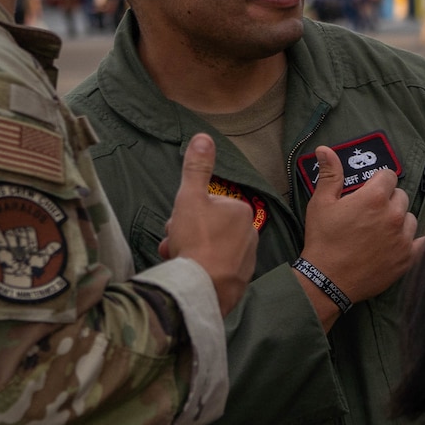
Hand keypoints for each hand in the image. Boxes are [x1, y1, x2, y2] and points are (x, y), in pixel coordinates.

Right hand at [0, 208, 63, 288]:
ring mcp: (9, 240)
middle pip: (20, 231)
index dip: (30, 238)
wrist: (19, 275)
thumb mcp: (43, 259)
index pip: (29, 229)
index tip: (30, 249)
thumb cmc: (31, 267)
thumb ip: (49, 251)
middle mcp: (19, 236)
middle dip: (21, 243)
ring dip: (14, 245)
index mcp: (29, 237)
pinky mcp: (0, 244)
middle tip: (22, 255)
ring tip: (16, 255)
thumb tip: (58, 244)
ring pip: (11, 234)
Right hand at [160, 134, 257, 314]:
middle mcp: (250, 234)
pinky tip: (189, 274)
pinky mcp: (239, 281)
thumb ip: (196, 168)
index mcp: (241, 211)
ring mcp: (246, 259)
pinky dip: (201, 269)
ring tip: (178, 260)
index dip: (187, 213)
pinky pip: (216, 269)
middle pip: (209, 228)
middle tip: (174, 244)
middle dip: (186, 234)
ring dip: (190, 251)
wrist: (203, 287)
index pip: (207, 206)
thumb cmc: (196, 240)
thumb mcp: (190, 198)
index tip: (177, 223)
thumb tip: (202, 137)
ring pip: (210, 248)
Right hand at [297, 148, 420, 322]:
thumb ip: (330, 174)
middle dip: (388, 200)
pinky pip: (423, 242)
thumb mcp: (321, 203)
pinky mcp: (407, 257)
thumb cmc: (323, 240)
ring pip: (410, 218)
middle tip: (372, 212)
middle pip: (401, 196)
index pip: (389, 176)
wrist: (326, 280)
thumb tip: (325, 149)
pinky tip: (410, 241)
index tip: (370, 189)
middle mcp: (393, 215)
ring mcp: (403, 237)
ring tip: (382, 229)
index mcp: (374, 197)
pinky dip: (417, 240)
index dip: (378, 181)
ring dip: (400, 220)